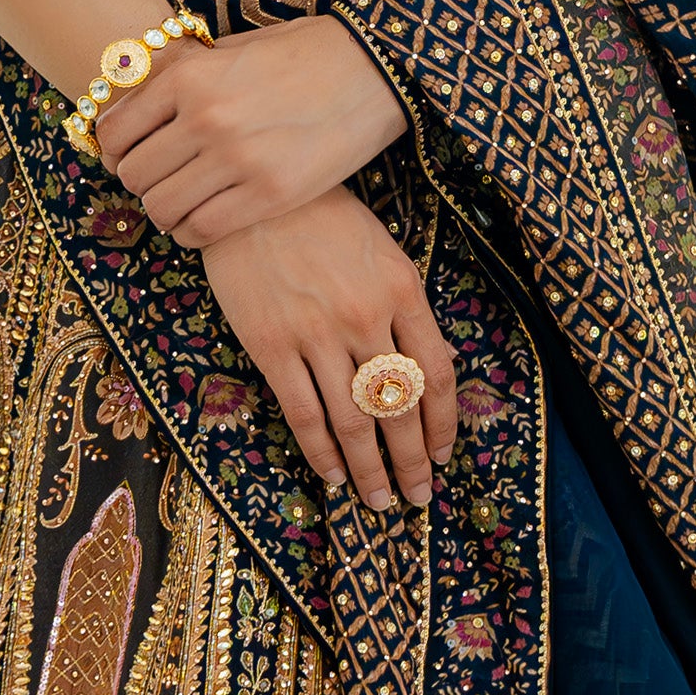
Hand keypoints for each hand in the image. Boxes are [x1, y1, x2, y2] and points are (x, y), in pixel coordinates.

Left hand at [105, 14, 406, 247]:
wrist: (373, 68)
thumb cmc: (301, 54)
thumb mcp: (230, 50)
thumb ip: (180, 78)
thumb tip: (131, 108)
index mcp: (190, 77)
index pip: (115, 131)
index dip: (114, 150)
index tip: (127, 155)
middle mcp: (205, 119)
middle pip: (134, 174)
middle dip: (140, 181)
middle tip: (160, 180)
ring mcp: (237, 160)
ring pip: (162, 208)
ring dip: (164, 210)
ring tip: (182, 202)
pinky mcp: (269, 194)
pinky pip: (202, 230)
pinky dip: (192, 231)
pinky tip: (203, 220)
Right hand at [200, 195, 460, 508]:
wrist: (251, 194)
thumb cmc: (322, 216)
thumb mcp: (381, 249)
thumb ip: (404, 307)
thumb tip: (422, 372)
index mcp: (402, 290)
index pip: (436, 375)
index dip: (443, 425)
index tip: (445, 455)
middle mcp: (366, 317)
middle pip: (400, 408)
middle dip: (413, 461)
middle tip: (419, 496)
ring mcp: (317, 334)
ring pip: (354, 421)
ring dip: (370, 470)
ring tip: (380, 500)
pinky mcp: (271, 345)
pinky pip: (303, 413)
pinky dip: (320, 451)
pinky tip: (332, 474)